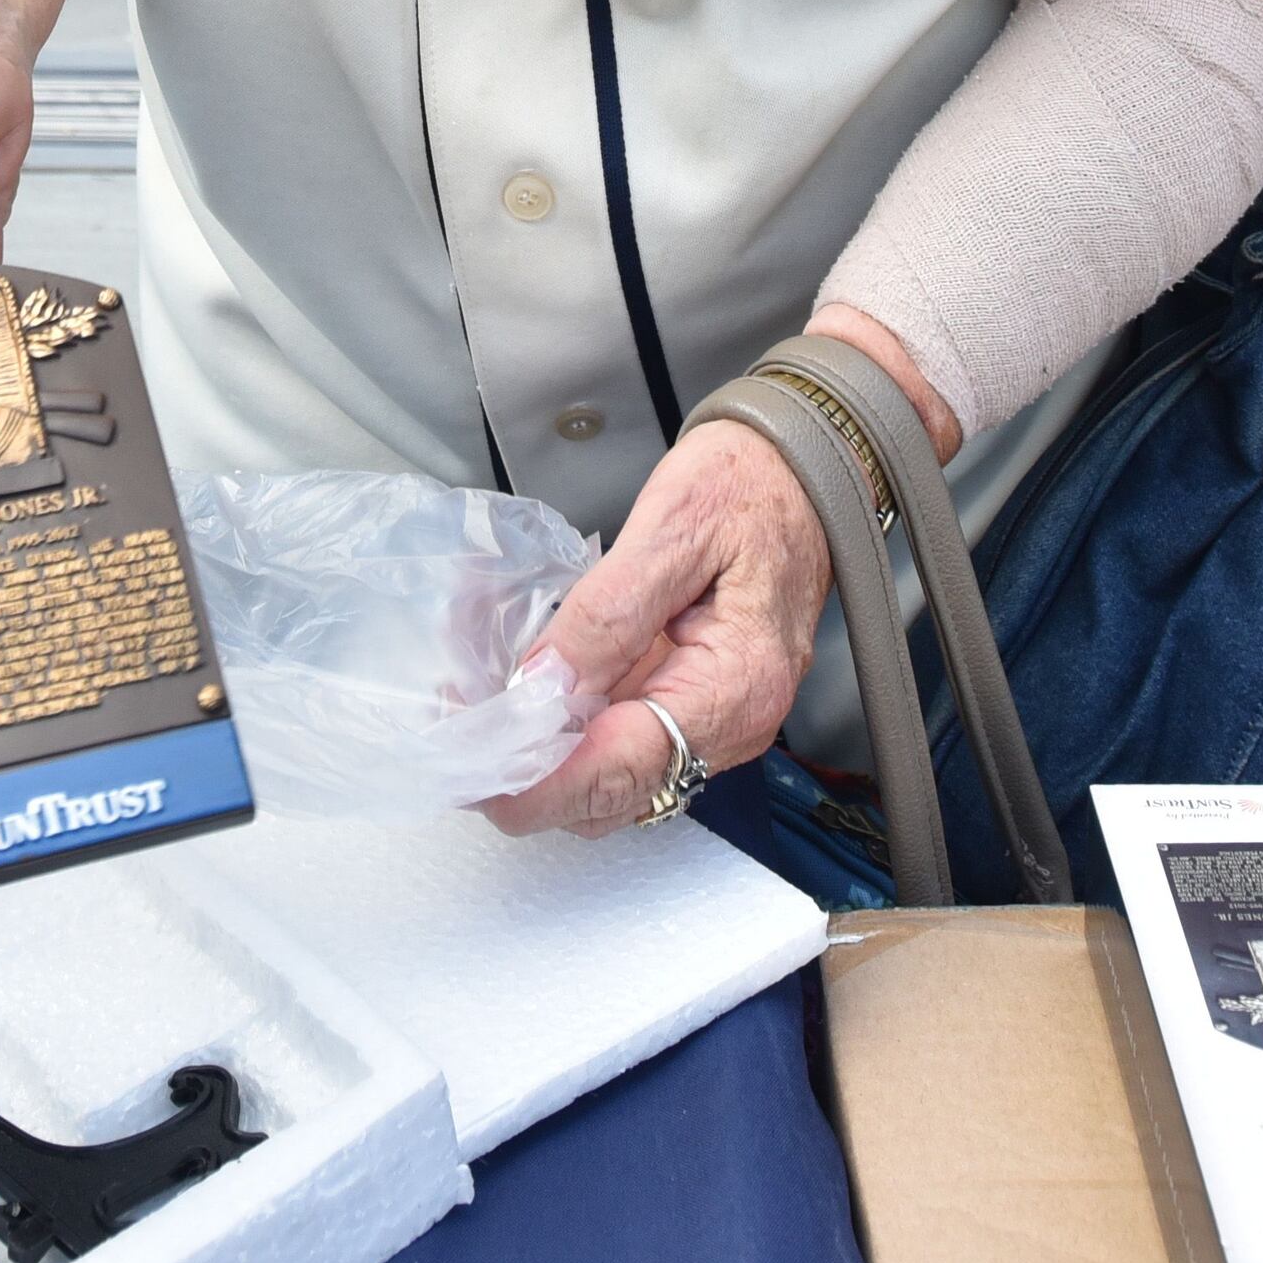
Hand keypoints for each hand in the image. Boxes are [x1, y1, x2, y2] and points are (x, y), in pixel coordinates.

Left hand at [482, 413, 829, 836]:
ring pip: (613, 780)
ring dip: (544, 759)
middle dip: (529, 779)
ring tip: (479, 708)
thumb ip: (605, 615)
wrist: (807, 468)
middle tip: (456, 733)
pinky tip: (526, 691)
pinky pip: (624, 742)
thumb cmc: (751, 485)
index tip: (473, 773)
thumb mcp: (670, 530)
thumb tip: (543, 686)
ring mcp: (717, 722)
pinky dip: (569, 732)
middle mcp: (732, 724)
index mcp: (734, 686)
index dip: (540, 785)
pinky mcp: (697, 705)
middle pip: (613, 794)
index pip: (622, 769)